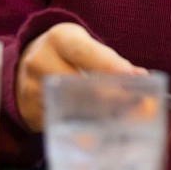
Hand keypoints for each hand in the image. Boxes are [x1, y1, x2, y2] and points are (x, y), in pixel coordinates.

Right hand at [15, 23, 143, 131]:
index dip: (109, 65)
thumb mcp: (86, 45)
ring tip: (123, 121)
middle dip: (110, 97)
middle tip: (137, 108)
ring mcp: (32, 88)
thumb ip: (112, 61)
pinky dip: (82, 128)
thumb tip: (141, 78)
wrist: (29, 61)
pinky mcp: (30, 112)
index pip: (84, 51)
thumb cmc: (67, 53)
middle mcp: (40, 61)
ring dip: (99, 116)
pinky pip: (61, 123)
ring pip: (70, 107)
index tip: (132, 78)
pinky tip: (99, 130)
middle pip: (78, 84)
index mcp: (58, 39)